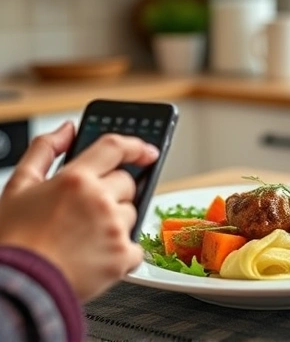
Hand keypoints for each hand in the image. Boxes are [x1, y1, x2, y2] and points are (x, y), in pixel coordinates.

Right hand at [0, 122, 158, 301]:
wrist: (17, 288)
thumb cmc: (14, 240)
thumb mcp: (18, 186)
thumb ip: (44, 150)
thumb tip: (67, 129)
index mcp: (76, 179)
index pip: (115, 148)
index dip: (135, 146)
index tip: (147, 151)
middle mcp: (99, 200)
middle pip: (127, 184)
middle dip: (113, 193)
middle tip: (88, 211)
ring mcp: (114, 228)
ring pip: (131, 213)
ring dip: (116, 222)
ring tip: (85, 237)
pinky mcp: (123, 256)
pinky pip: (136, 247)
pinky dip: (121, 252)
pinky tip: (96, 256)